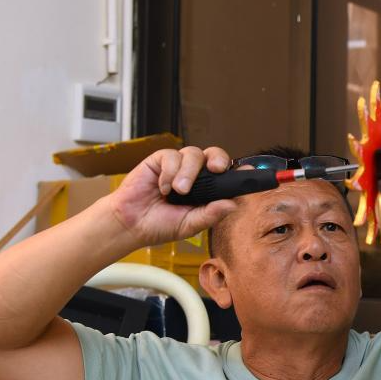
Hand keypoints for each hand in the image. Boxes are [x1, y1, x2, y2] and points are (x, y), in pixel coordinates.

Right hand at [105, 146, 236, 247]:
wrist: (131, 225)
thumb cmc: (160, 225)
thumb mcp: (190, 225)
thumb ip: (210, 214)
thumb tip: (232, 204)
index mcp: (207, 190)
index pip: (227, 176)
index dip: (238, 171)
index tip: (250, 170)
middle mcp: (196, 175)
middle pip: (215, 155)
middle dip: (219, 159)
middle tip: (216, 170)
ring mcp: (179, 167)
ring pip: (194, 154)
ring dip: (188, 172)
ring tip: (178, 191)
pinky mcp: (160, 161)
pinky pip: (172, 156)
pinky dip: (170, 172)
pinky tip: (162, 188)